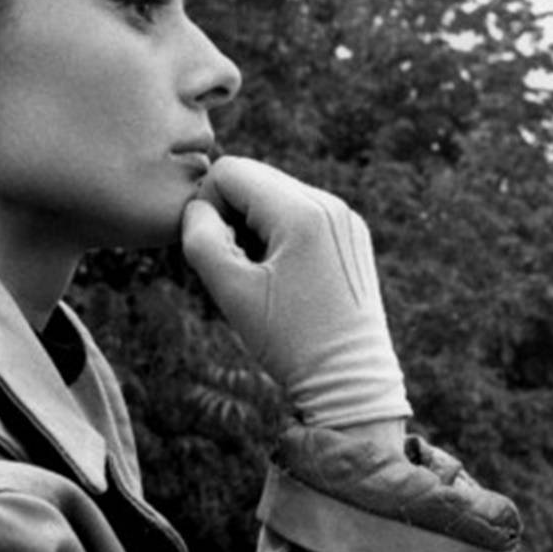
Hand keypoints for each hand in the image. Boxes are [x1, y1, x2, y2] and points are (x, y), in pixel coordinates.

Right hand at [181, 157, 410, 429]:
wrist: (351, 380)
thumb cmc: (288, 340)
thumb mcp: (230, 290)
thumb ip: (200, 237)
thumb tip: (199, 207)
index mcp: (303, 212)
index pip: (231, 171)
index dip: (208, 206)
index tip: (221, 252)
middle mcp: (331, 203)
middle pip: (256, 177)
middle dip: (234, 214)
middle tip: (242, 267)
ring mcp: (347, 217)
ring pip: (278, 193)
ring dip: (257, 224)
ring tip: (266, 275)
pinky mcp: (353, 234)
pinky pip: (303, 212)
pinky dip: (283, 233)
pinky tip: (287, 276)